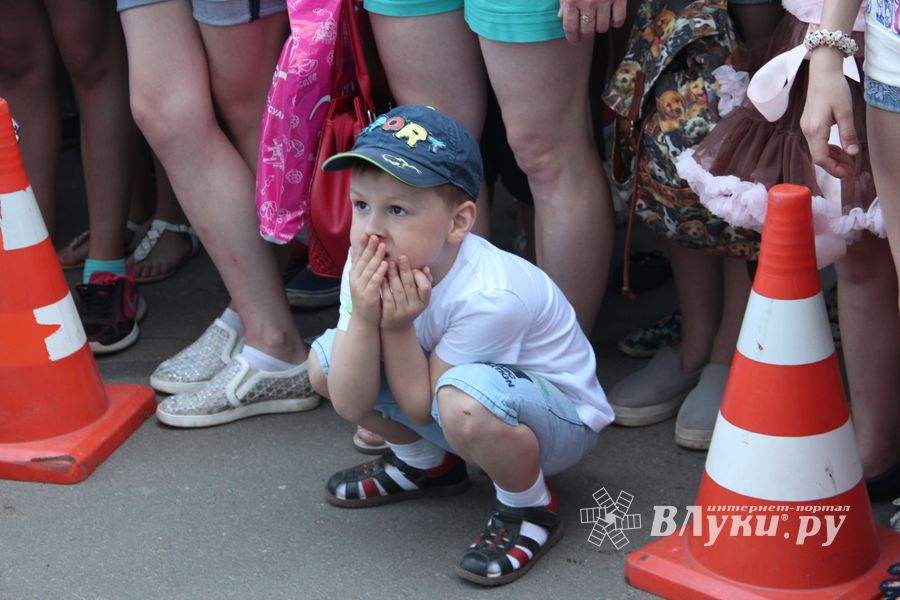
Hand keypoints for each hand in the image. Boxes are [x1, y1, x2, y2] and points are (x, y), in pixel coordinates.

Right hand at [349, 234, 387, 324]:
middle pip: (363, 260)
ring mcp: (360, 287)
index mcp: (354, 274)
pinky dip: (379, 272)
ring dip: (376, 257)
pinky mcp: (368, 295)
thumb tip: (352, 248)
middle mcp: (355, 279)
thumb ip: (360, 266)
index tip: (366, 234)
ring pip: (369, 269)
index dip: (362, 246)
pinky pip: (374, 281)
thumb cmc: (365, 298)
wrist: (364, 320)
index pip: (358, 257)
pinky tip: (385, 264)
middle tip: (375, 236)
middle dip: (369, 248)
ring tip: (383, 246)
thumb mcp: (360, 280)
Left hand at [380, 256, 431, 330]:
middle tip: (400, 257)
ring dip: (393, 275)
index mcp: (424, 303)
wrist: (396, 327)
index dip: (420, 277)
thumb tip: (425, 267)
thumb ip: (424, 281)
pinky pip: (387, 298)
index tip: (414, 268)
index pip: (426, 288)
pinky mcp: (389, 315)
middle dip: (405, 270)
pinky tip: (381, 276)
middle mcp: (414, 309)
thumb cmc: (408, 304)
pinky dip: (384, 286)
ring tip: (389, 263)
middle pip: (410, 287)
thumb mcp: (418, 296)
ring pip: (397, 291)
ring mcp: (402, 313)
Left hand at [559, 0, 625, 42]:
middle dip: (586, 33)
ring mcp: (605, 1)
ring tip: (599, 21)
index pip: (570, 28)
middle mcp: (588, 2)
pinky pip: (618, 20)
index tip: (575, 40)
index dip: (572, 38)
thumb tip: (562, 17)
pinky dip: (615, 22)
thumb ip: (564, 2)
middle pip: (587, 31)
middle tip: (587, 30)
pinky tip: (612, 18)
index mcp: (572, 0)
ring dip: (600, 27)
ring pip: (602, 28)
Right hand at [800, 52, 859, 178]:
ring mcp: (806, 127)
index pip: (821, 158)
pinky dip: (828, 149)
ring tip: (848, 161)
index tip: (848, 173)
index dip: (834, 169)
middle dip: (834, 166)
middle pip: (818, 157)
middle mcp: (807, 131)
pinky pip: (817, 142)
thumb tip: (853, 153)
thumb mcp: (845, 112)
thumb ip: (849, 134)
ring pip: (818, 150)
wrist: (821, 72)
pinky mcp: (809, 123)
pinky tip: (839, 150)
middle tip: (851, 170)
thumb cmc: (833, 89)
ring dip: (832, 158)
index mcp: (815, 130)